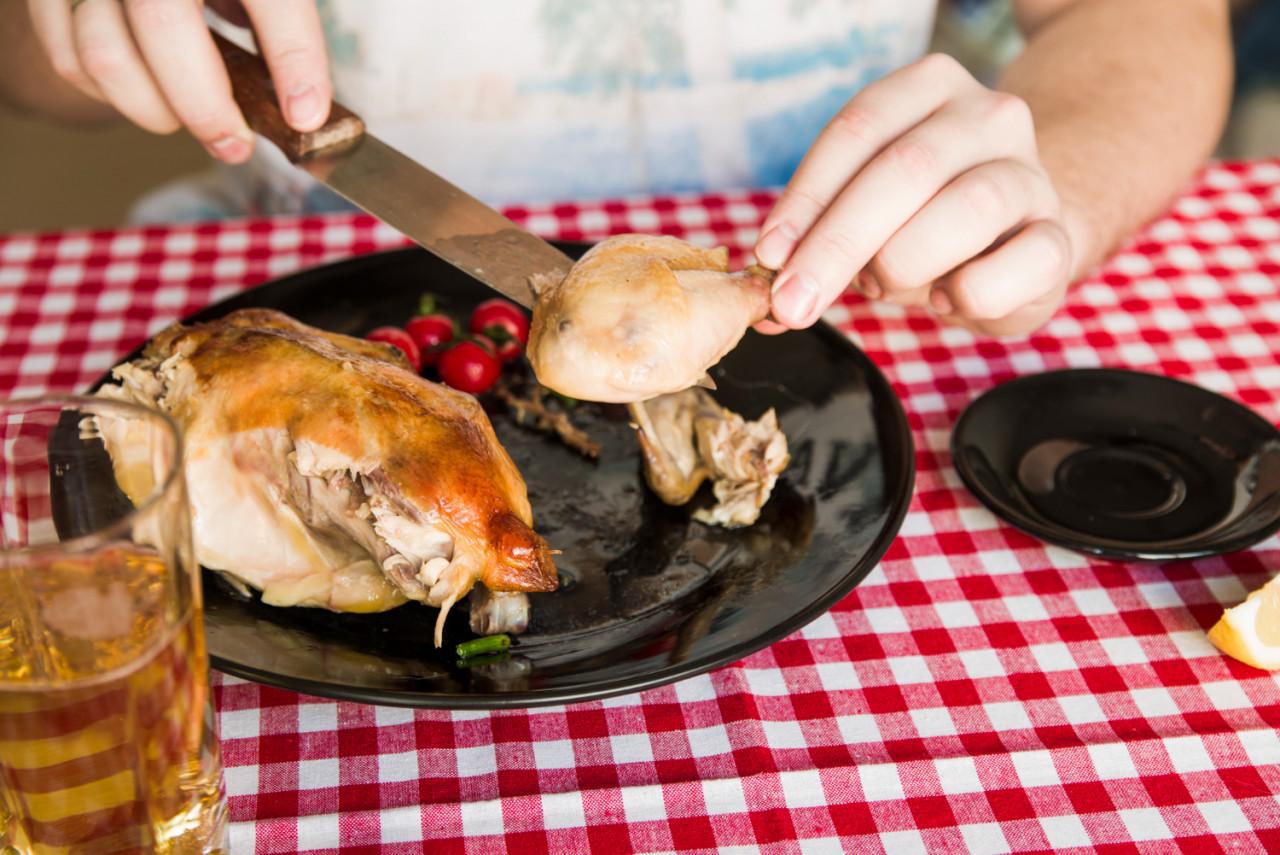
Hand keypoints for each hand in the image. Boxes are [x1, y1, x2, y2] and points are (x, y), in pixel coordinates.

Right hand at [27, 0, 330, 162]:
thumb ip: (278, 27)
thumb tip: (301, 107)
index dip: (295, 56)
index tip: (307, 117)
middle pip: (163, 25)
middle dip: (206, 107)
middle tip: (235, 145)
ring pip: (105, 54)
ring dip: (154, 109)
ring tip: (187, 115)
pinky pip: (69, 61)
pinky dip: (111, 96)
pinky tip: (146, 93)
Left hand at [754, 53, 1073, 337]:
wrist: (1015, 245)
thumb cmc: (924, 226)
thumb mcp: (865, 217)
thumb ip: (815, 239)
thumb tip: (763, 292)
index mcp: (929, 89)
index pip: (857, 130)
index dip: (807, 198)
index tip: (770, 254)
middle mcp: (988, 116)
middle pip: (905, 168)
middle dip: (837, 245)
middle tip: (795, 302)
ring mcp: (1031, 173)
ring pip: (967, 208)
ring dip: (904, 264)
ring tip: (884, 286)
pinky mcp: (1060, 236)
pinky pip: (1019, 264)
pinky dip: (969, 295)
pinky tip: (949, 298)